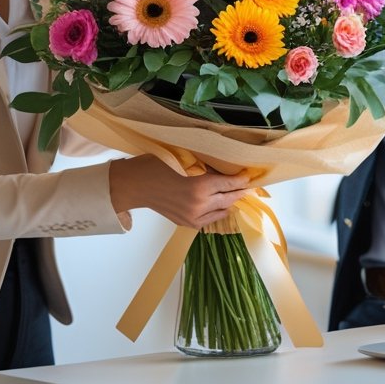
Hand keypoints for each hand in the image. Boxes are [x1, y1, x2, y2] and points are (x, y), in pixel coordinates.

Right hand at [108, 155, 250, 228]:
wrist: (135, 186)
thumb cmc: (155, 166)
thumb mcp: (183, 160)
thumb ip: (204, 167)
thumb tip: (223, 167)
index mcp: (199, 187)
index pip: (229, 184)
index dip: (241, 179)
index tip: (249, 175)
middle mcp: (199, 205)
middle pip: (229, 198)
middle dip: (239, 191)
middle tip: (248, 184)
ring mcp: (193, 217)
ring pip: (222, 211)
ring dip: (230, 201)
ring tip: (237, 192)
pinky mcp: (187, 223)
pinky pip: (210, 220)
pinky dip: (218, 212)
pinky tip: (222, 206)